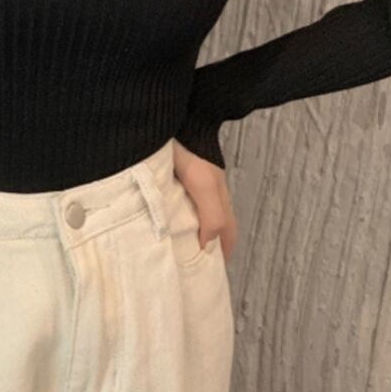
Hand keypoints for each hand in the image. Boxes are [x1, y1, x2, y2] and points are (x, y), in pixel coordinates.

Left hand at [172, 139, 237, 261]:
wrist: (173, 118)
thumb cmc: (191, 150)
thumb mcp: (204, 185)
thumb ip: (212, 216)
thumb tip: (208, 245)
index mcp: (219, 197)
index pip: (227, 232)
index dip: (224, 252)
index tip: (214, 272)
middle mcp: (208, 192)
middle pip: (213, 225)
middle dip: (207, 245)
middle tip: (193, 265)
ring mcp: (191, 183)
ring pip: (195, 213)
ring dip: (189, 231)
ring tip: (177, 248)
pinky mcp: (175, 175)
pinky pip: (178, 202)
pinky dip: (174, 216)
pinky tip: (162, 220)